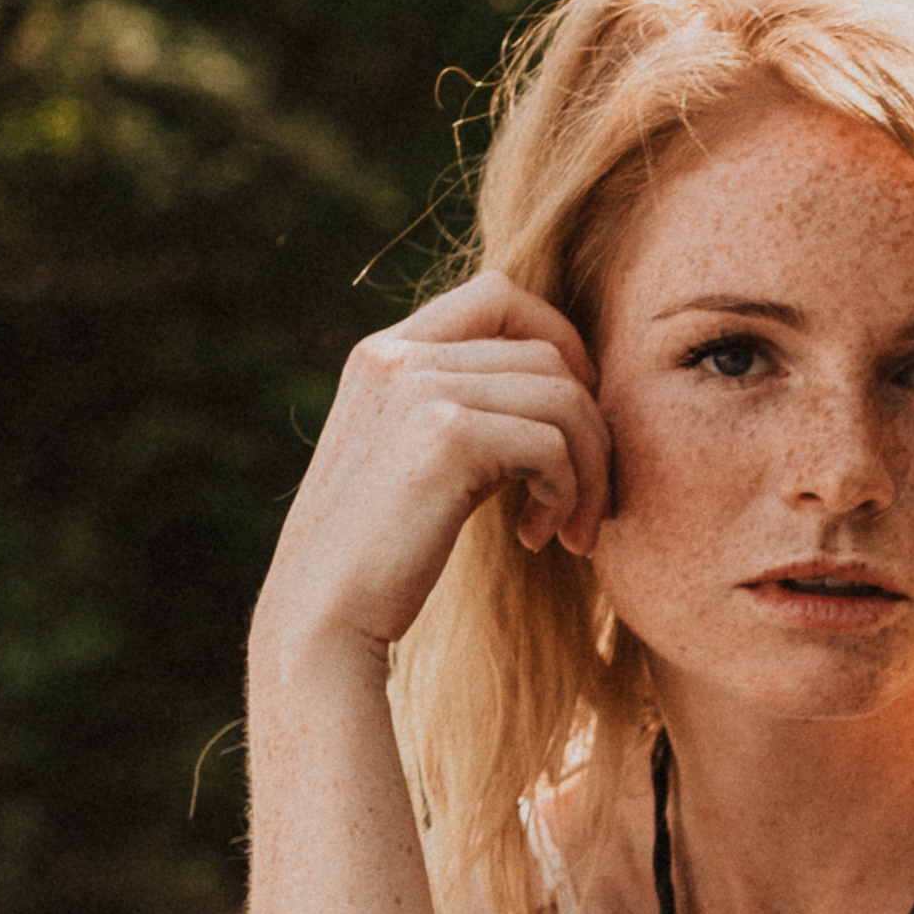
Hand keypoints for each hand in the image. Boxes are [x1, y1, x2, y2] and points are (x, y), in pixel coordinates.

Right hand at [252, 272, 606, 668]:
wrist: (324, 617)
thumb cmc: (378, 557)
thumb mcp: (412, 459)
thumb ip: (461, 410)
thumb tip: (561, 388)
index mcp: (385, 354)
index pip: (497, 296)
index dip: (560, 339)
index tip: (578, 412)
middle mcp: (399, 356)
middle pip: (547, 354)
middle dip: (590, 429)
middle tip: (585, 501)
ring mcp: (420, 389)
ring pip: (564, 398)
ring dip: (589, 470)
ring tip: (569, 529)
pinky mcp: (447, 436)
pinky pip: (554, 445)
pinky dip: (568, 494)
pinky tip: (540, 537)